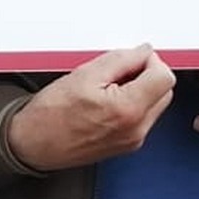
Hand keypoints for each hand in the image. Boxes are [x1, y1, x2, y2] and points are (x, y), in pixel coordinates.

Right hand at [6, 44, 177, 169]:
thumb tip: (143, 52)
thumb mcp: (85, 74)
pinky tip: (107, 101)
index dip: (150, 62)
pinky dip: (133, 104)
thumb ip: (121, 60)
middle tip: (117, 72)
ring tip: (108, 88)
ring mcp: (133, 140)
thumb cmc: (51, 114)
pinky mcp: (127, 145)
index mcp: (128, 110)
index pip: (165, 77)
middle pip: (164, 91)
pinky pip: (143, 117)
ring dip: (141, 90)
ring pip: (155, 104)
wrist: (33, 144)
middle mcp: (136, 129)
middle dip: (147, 76)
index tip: (133, 59)